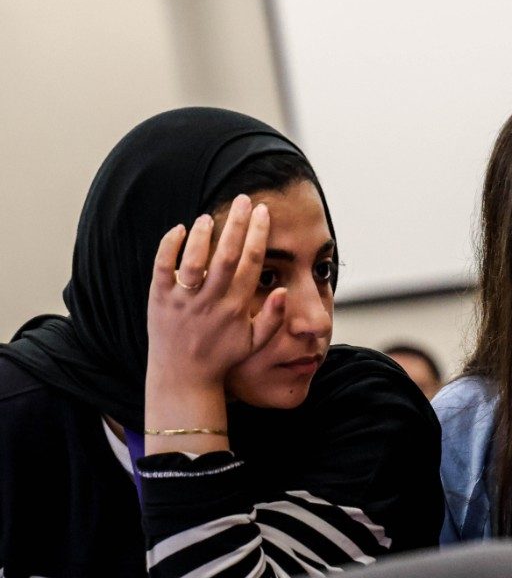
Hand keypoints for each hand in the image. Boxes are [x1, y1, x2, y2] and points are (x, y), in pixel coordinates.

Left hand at [144, 195, 285, 453]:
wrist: (183, 377)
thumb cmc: (222, 356)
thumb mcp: (255, 342)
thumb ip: (274, 317)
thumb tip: (286, 290)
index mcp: (236, 307)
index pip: (252, 263)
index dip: (259, 235)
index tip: (264, 212)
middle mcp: (210, 301)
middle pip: (227, 254)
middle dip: (238, 224)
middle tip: (244, 199)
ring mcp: (183, 299)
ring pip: (194, 259)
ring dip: (203, 234)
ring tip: (211, 215)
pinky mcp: (159, 299)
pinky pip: (162, 267)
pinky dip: (169, 246)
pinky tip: (179, 228)